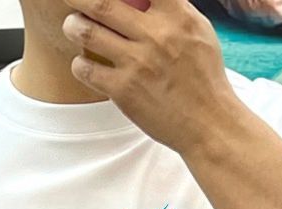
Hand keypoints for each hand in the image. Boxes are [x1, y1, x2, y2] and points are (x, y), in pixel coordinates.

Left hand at [61, 0, 241, 153]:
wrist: (208, 124)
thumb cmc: (204, 78)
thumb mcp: (198, 31)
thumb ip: (173, 9)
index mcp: (176, 15)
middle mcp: (155, 35)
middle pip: (102, 2)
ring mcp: (137, 63)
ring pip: (87, 31)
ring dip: (73, 26)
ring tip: (73, 27)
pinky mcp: (124, 91)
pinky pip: (86, 69)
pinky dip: (79, 64)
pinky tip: (84, 64)